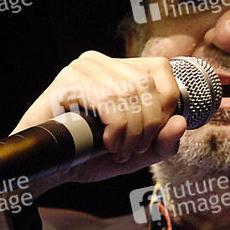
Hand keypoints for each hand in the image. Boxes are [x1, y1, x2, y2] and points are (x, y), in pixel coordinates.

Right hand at [14, 51, 186, 192]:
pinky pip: (108, 99)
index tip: (152, 137)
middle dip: (149, 126)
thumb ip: (164, 143)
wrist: (48, 168)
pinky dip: (116, 127)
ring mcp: (83, 67)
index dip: (167, 105)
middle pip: (148, 85)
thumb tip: (180, 122)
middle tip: (133, 150)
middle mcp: (102, 62)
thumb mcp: (136, 154)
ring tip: (118, 151)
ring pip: (130, 93)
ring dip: (132, 131)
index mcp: (120, 70)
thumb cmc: (89, 156)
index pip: (162, 70)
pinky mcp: (69, 80)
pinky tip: (107, 143)